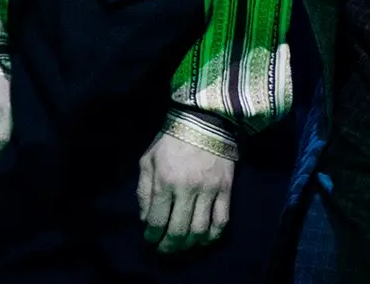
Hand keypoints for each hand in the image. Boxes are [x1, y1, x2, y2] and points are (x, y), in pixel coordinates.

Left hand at [138, 125, 234, 251]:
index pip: (156, 220)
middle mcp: (187, 189)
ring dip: (189, 244)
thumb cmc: (171, 139)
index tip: (149, 240)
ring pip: (200, 230)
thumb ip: (143, 189)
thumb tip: (144, 218)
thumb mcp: (148, 159)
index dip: (151, 236)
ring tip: (182, 246)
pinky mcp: (226, 189)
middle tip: (164, 250)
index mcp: (164, 181)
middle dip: (168, 246)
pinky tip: (204, 239)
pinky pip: (222, 220)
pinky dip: (213, 236)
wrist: (204, 119)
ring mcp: (209, 190)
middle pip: (178, 231)